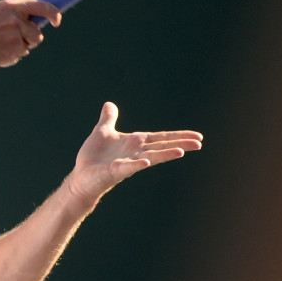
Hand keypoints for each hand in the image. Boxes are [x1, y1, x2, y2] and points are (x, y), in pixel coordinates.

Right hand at [0, 0, 60, 68]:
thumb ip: (12, 13)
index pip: (42, 7)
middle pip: (36, 33)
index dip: (53, 13)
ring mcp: (14, 38)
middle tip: (14, 38)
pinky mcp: (11, 53)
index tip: (56, 20)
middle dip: (30, 38)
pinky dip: (9, 56)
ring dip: (18, 48)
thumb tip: (30, 20)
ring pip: (27, 47)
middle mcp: (15, 21)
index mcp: (11, 7)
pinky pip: (17, 57)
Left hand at [67, 102, 202, 204]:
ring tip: (181, 151)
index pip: (160, 137)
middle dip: (179, 143)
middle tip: (200, 143)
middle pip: (161, 146)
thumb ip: (108, 119)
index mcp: (134, 142)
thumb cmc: (93, 157)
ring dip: (164, 154)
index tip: (197, 135)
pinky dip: (137, 164)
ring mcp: (126, 162)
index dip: (177, 135)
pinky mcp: (115, 171)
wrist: (80, 176)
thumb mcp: (102, 132)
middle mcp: (135, 152)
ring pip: (150, 157)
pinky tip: (146, 162)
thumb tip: (109, 104)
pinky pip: (128, 167)